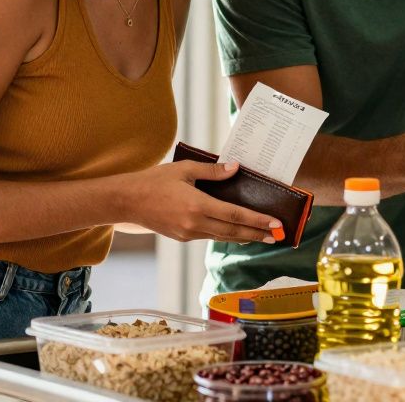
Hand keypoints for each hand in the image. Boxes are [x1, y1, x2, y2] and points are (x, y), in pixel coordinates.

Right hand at [128, 161, 281, 243]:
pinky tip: (237, 232)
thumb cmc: (155, 180)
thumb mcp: (184, 169)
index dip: (258, 220)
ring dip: (244, 237)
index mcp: (197, 206)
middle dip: (257, 233)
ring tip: (262, 236)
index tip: (276, 224)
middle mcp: (195, 224)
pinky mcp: (183, 237)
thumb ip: (212, 171)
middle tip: (277, 235)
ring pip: (223, 236)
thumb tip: (235, 168)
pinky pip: (210, 236)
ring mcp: (188, 233)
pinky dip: (227, 234)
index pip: (235, 215)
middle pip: (233, 231)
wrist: (127, 201)